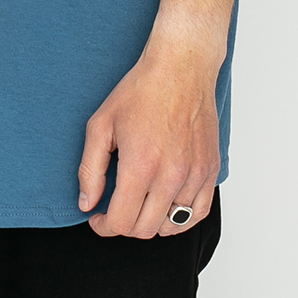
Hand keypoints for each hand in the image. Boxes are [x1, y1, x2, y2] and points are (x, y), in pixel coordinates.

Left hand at [77, 30, 221, 239]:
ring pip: (172, 225)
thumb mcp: (101, 125)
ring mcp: (195, 175)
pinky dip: (180, 218)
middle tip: (114, 210)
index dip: (104, 227)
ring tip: (139, 205)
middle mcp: (171, 176)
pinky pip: (198, 213)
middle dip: (124, 225)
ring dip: (151, 222)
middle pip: (145, 229)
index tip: (97, 218)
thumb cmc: (140, 92)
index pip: (121, 222)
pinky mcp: (210, 170)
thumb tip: (87, 203)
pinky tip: (166, 207)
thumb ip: (90, 169)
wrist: (180, 69)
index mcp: (140, 166)